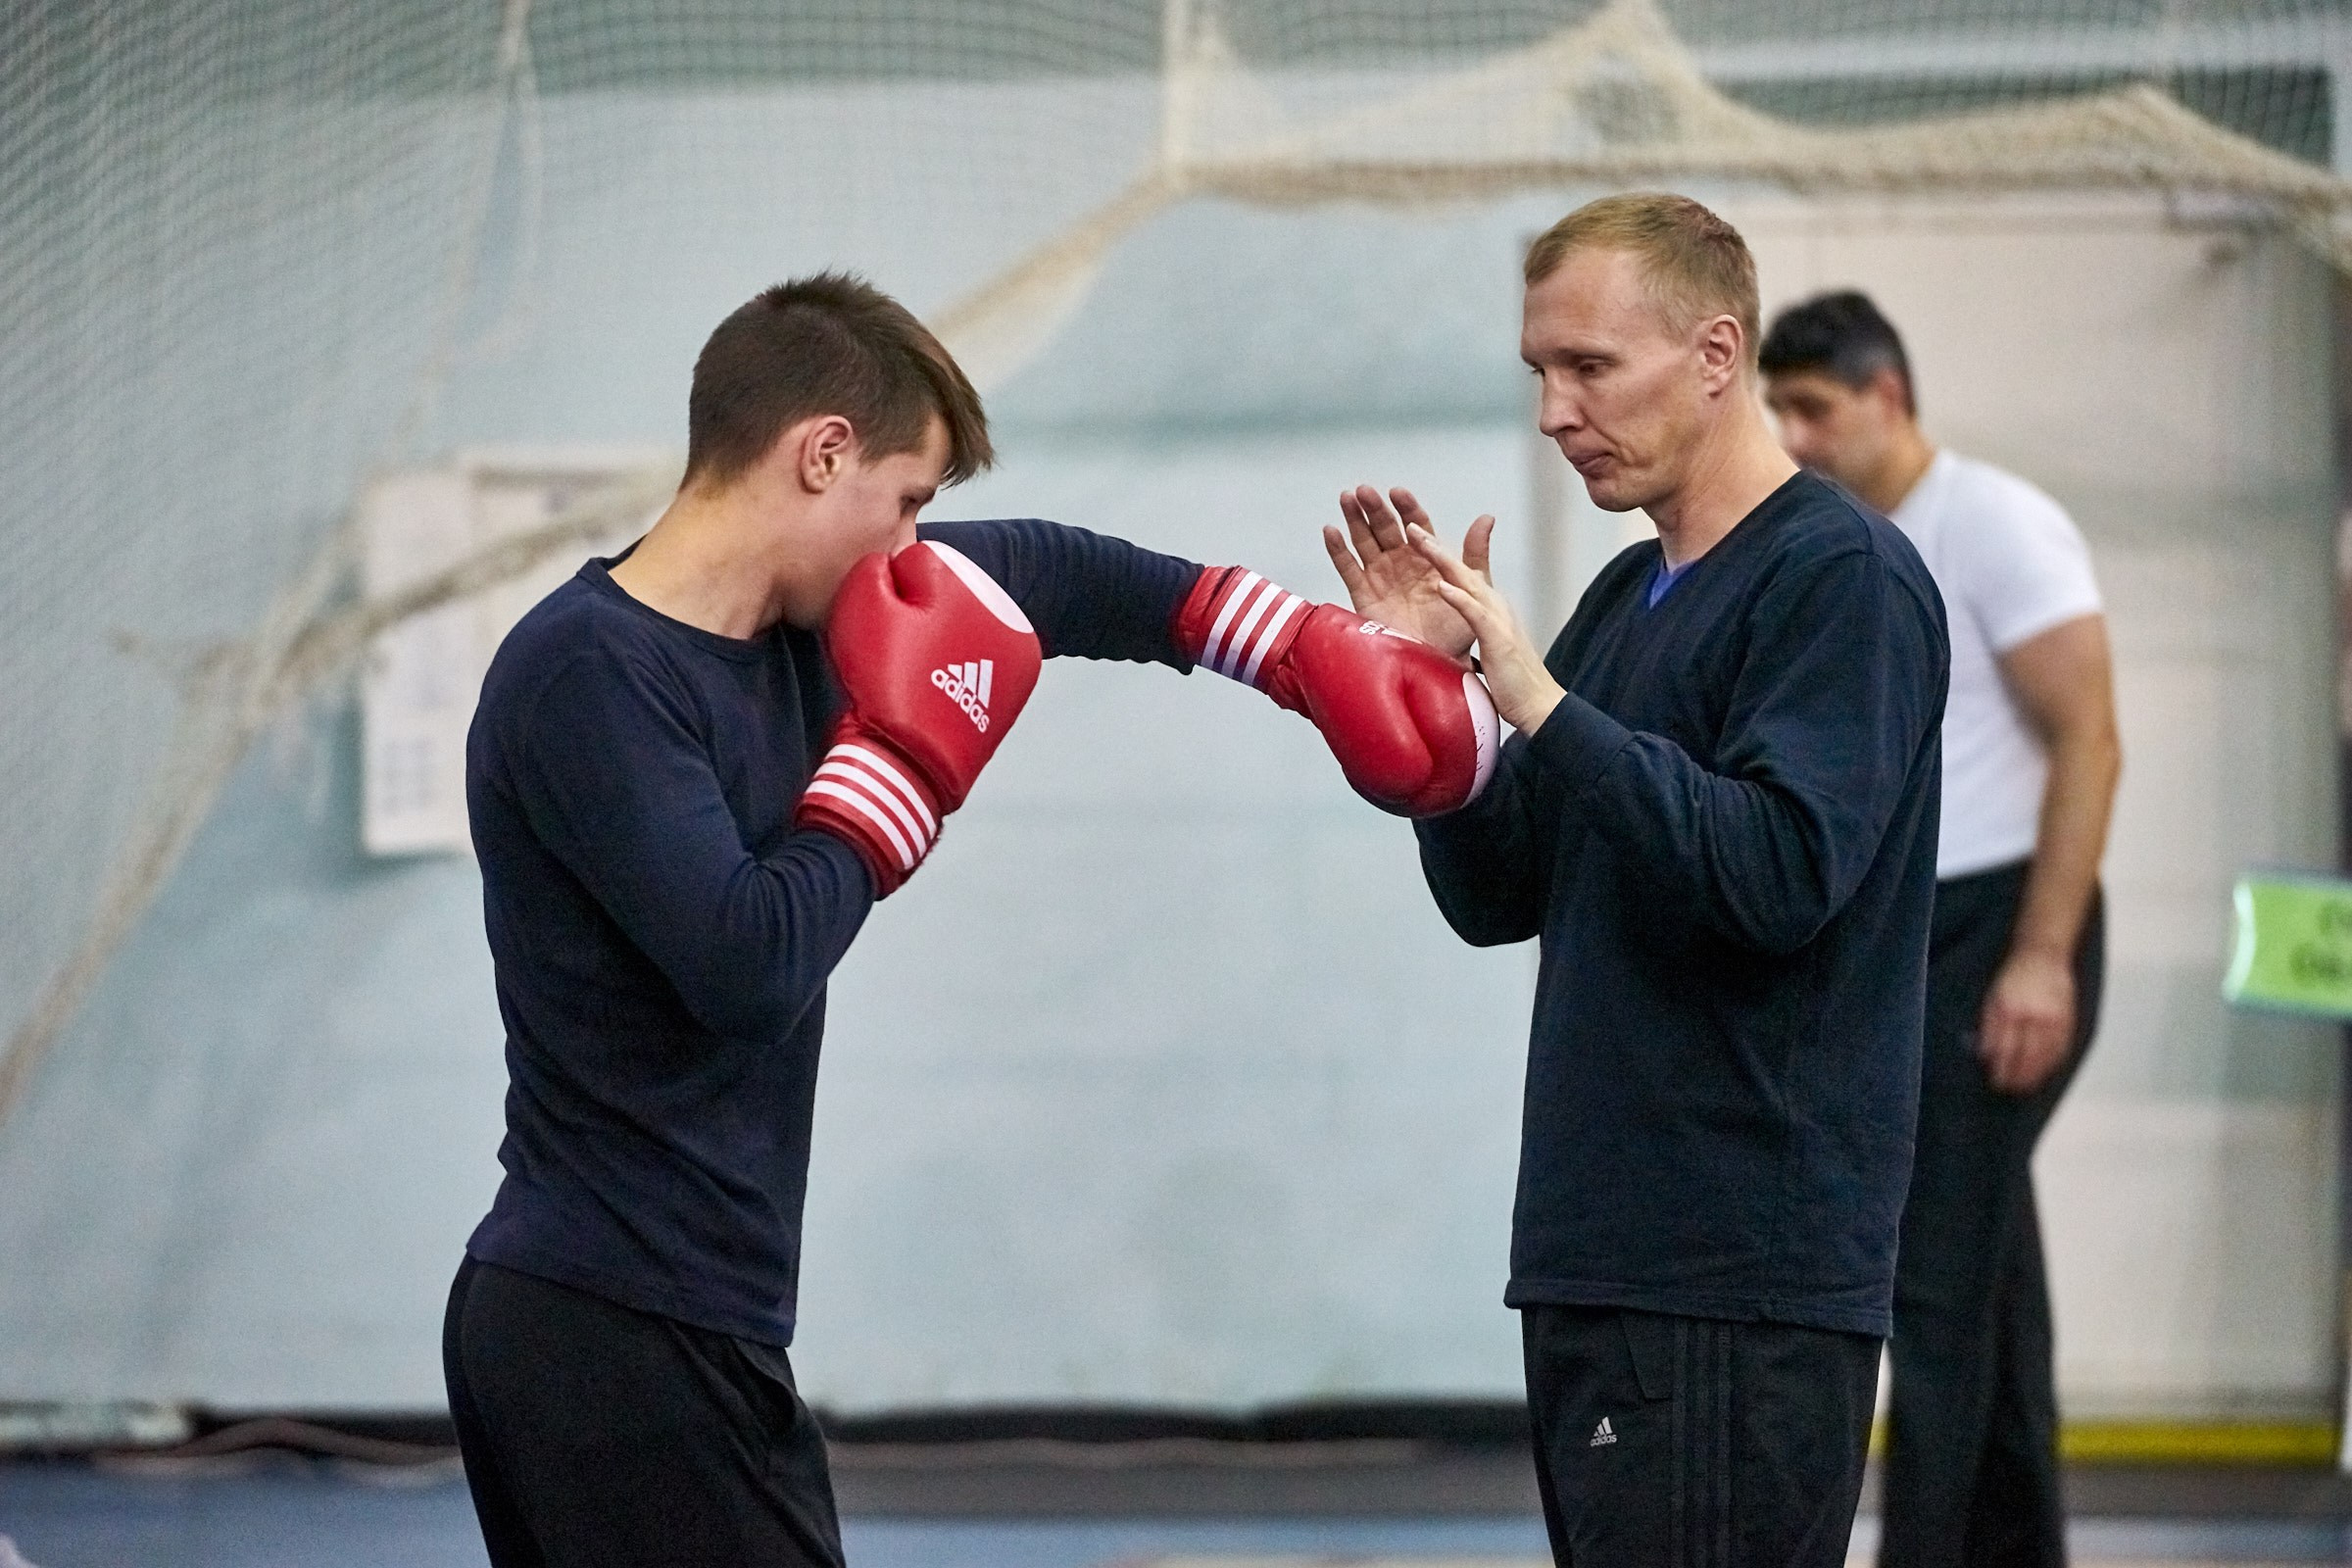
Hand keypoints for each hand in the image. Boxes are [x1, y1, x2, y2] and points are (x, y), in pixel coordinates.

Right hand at [1323, 485, 1493, 658]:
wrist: (1439, 660)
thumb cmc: (1457, 627)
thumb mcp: (1473, 586)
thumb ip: (1475, 552)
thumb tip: (1487, 518)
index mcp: (1426, 555)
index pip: (1415, 523)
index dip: (1406, 507)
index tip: (1398, 493)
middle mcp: (1400, 561)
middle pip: (1384, 527)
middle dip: (1375, 508)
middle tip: (1366, 491)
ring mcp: (1380, 575)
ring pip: (1364, 540)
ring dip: (1354, 519)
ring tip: (1347, 498)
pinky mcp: (1363, 594)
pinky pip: (1348, 568)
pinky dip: (1338, 550)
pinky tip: (1331, 531)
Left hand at [1406, 523, 1564, 733]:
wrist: (1539, 704)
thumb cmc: (1511, 681)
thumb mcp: (1486, 647)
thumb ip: (1471, 631)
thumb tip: (1452, 629)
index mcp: (1488, 607)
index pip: (1459, 575)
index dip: (1436, 555)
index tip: (1413, 536)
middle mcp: (1494, 605)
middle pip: (1459, 569)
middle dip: (1433, 546)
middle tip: (1408, 524)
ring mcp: (1498, 619)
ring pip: (1466, 581)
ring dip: (1441, 559)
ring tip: (1419, 539)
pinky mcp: (1498, 638)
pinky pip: (1475, 613)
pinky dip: (1458, 598)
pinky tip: (1441, 586)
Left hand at [1977, 947, 2076, 1094]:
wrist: (2042, 953)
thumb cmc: (2013, 975)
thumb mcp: (1993, 997)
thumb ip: (1990, 1026)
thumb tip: (1985, 1054)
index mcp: (2009, 1010)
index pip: (2004, 1048)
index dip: (2000, 1068)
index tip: (1995, 1079)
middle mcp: (2032, 1015)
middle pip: (2025, 1056)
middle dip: (2017, 1076)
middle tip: (2009, 1088)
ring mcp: (2052, 1017)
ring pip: (2045, 1055)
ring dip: (2035, 1074)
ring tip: (2026, 1086)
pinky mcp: (2067, 1017)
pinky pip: (2062, 1046)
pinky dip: (2054, 1062)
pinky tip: (2046, 1070)